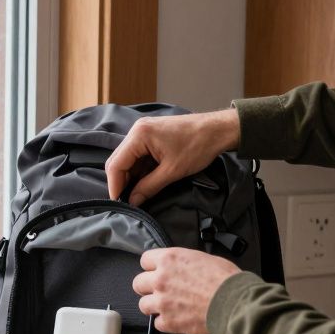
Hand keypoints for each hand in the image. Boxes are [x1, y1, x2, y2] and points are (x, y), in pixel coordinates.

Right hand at [106, 109, 240, 204]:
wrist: (219, 129)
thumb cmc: (198, 146)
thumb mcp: (172, 171)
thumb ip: (148, 187)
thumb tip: (133, 201)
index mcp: (139, 135)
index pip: (116, 164)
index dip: (115, 186)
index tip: (119, 203)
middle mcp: (137, 130)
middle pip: (118, 160)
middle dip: (121, 182)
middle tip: (127, 200)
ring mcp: (144, 131)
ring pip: (128, 159)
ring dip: (131, 176)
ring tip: (137, 193)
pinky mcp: (151, 135)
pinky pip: (138, 154)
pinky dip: (140, 169)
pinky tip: (145, 182)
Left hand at [132, 248, 240, 333]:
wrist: (234, 302)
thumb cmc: (225, 280)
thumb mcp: (203, 258)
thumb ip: (184, 263)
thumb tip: (181, 268)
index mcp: (169, 260)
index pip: (145, 260)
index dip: (151, 267)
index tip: (155, 271)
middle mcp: (160, 279)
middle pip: (138, 283)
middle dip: (147, 287)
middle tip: (159, 291)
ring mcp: (161, 302)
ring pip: (143, 305)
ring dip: (154, 306)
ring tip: (168, 307)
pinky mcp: (168, 321)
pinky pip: (157, 324)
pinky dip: (166, 323)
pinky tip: (177, 318)